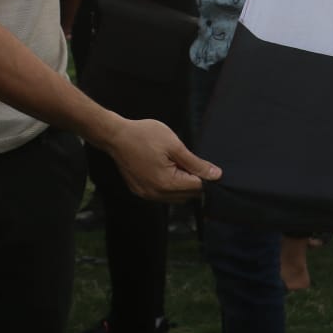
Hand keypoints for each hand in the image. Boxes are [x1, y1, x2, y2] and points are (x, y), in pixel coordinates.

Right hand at [103, 117, 220, 201]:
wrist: (116, 136)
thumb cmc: (145, 136)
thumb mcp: (175, 146)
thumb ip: (196, 163)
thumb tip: (216, 175)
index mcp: (166, 183)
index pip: (197, 188)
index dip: (203, 175)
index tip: (199, 162)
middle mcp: (156, 194)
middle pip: (188, 195)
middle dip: (192, 180)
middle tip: (183, 159)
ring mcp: (146, 195)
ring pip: (175, 197)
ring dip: (181, 184)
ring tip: (173, 163)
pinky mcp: (140, 191)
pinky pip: (162, 195)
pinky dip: (168, 185)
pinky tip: (164, 168)